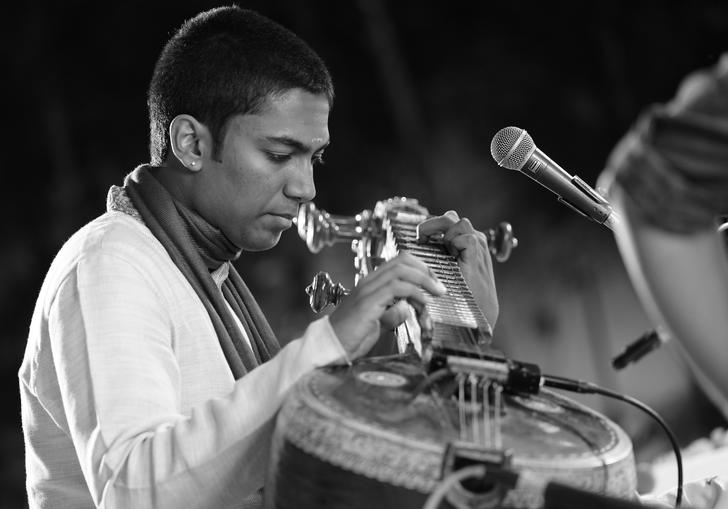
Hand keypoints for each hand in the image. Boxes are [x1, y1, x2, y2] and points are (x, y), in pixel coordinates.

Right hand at [328, 252, 445, 360]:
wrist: (330, 347)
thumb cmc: (350, 338)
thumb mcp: (377, 324)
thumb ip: (391, 314)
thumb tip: (406, 309)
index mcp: (371, 285)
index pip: (399, 263)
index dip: (420, 268)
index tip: (434, 283)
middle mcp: (369, 282)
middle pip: (402, 260)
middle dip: (426, 270)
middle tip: (439, 287)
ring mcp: (367, 290)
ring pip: (401, 270)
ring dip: (425, 280)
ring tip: (437, 293)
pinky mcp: (368, 302)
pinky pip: (397, 288)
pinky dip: (415, 293)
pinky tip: (422, 305)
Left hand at [416, 210, 498, 326]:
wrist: (479, 312)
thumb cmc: (460, 295)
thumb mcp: (446, 271)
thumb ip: (437, 257)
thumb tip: (414, 250)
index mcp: (465, 242)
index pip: (446, 222)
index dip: (430, 226)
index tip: (418, 239)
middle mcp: (473, 239)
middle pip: (450, 217)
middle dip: (432, 225)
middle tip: (420, 238)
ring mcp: (478, 245)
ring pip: (459, 222)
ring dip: (444, 233)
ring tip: (436, 249)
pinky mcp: (479, 253)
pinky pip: (467, 237)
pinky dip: (455, 243)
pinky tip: (450, 257)